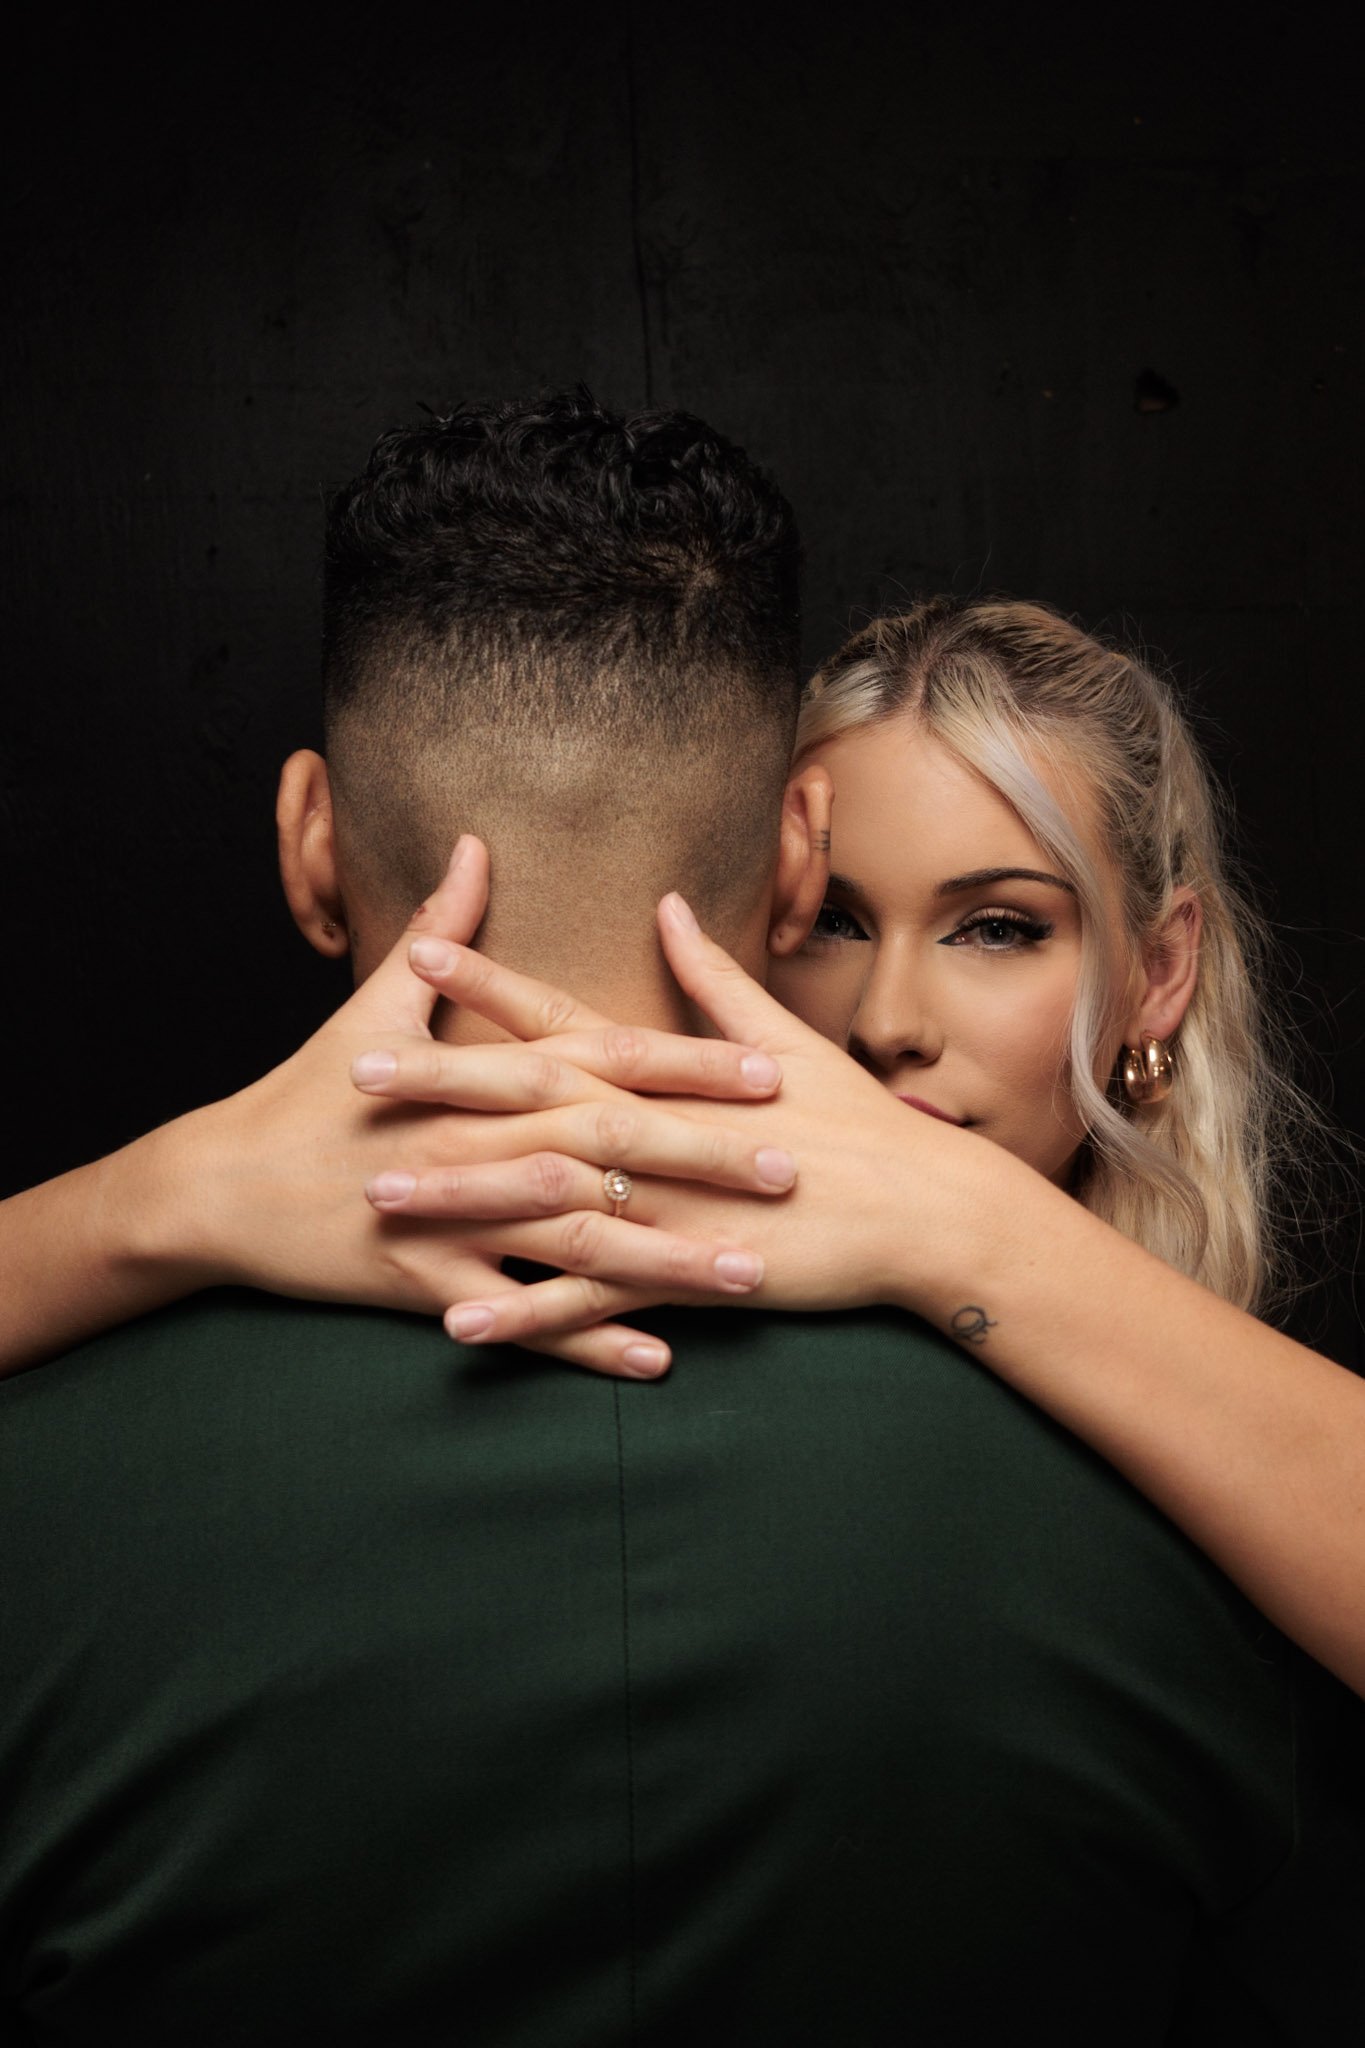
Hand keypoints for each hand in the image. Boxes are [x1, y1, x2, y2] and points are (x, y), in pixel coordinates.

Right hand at [154, 845, 792, 1377]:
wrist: (217, 1188)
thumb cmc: (307, 1094)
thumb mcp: (372, 1007)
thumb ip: (439, 929)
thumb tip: (475, 844)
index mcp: (476, 1077)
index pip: (601, 1062)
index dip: (687, 1066)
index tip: (768, 1071)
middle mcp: (475, 1144)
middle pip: (607, 1148)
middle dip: (703, 1159)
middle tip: (790, 1171)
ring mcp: (452, 1220)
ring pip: (578, 1243)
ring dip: (668, 1261)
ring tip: (751, 1276)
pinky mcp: (427, 1288)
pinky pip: (521, 1321)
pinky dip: (586, 1342)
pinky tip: (657, 1361)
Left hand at [362, 892, 1011, 1348]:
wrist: (924, 1211)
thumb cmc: (856, 1124)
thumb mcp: (781, 1040)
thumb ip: (712, 977)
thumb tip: (671, 905)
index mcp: (670, 1072)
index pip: (564, 1017)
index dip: (488, 987)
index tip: (417, 953)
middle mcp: (658, 1128)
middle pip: (531, 1099)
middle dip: (440, 1084)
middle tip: (354, 1070)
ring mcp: (669, 1202)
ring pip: (544, 1196)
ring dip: (459, 1196)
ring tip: (377, 1195)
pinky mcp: (686, 1274)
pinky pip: (588, 1298)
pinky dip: (524, 1312)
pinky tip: (456, 1321)